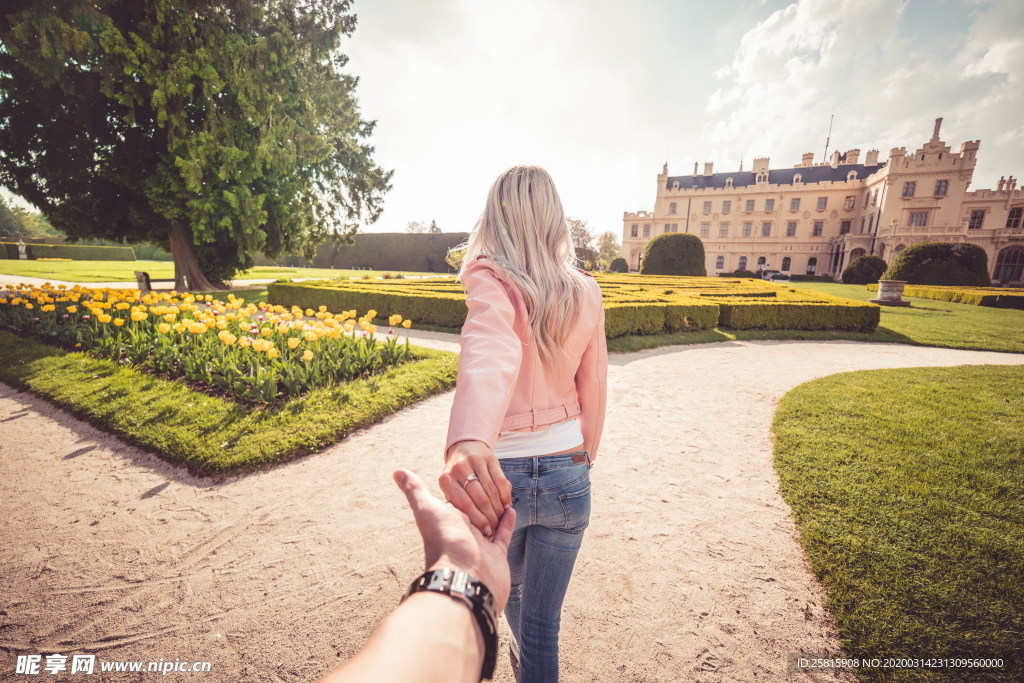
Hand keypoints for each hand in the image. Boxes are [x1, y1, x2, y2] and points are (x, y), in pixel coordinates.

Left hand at [393, 468, 514, 610]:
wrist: (464, 577)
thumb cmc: (444, 541)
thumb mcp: (427, 509)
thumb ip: (414, 490)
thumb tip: (396, 471)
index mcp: (447, 520)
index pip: (456, 499)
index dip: (461, 488)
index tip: (467, 474)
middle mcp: (462, 532)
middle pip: (473, 511)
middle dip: (480, 500)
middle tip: (488, 483)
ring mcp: (479, 544)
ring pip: (489, 522)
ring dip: (495, 509)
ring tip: (502, 495)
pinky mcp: (496, 553)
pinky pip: (502, 534)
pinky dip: (507, 521)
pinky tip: (511, 508)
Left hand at [439, 440, 512, 537]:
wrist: (464, 447)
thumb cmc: (456, 478)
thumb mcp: (448, 488)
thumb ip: (453, 505)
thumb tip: (472, 527)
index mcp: (446, 479)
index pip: (464, 504)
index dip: (477, 520)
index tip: (485, 531)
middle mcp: (459, 468)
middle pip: (480, 499)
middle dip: (490, 517)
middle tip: (496, 528)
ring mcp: (476, 461)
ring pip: (492, 491)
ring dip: (499, 509)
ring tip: (501, 520)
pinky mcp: (491, 458)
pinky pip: (501, 482)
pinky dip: (506, 496)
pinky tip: (507, 506)